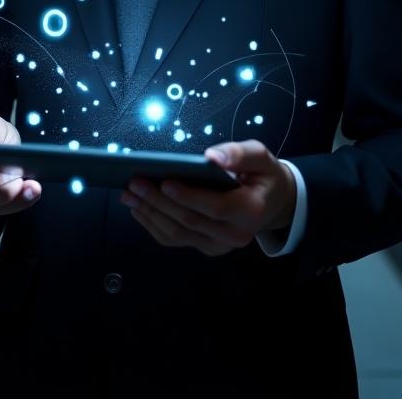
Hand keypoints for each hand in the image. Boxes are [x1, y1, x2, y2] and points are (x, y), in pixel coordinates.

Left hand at [120, 140, 295, 256]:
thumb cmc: (263, 174)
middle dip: (159, 202)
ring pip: (179, 233)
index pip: (215, 208)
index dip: (189, 197)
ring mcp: (219, 245)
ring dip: (150, 214)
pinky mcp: (206, 247)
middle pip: (190, 221)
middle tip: (135, 184)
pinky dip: (153, 225)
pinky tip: (138, 208)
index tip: (164, 182)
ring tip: (129, 194)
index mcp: (251, 211)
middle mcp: (235, 234)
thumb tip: (212, 157)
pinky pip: (175, 239)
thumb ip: (239, 154)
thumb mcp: (260, 156)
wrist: (272, 201)